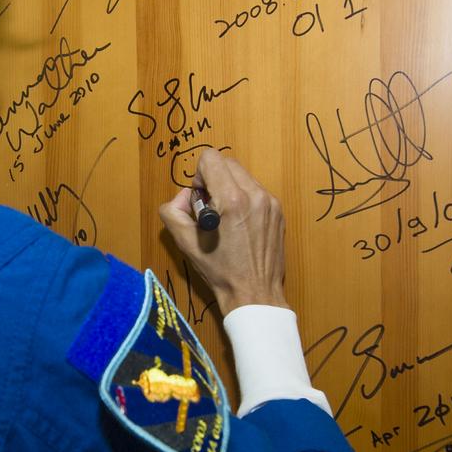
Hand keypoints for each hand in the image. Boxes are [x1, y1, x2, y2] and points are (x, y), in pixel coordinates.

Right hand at [158, 149, 289, 314]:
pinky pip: (256, 190)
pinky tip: (240, 225)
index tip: (200, 197)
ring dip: (229, 188)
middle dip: (213, 179)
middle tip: (210, 207)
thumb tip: (183, 197)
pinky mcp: (279, 211)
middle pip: (227, 162)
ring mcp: (270, 202)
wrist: (255, 292)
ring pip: (242, 176)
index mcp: (231, 200)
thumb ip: (172, 211)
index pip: (211, 158)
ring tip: (226, 217)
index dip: (198, 175)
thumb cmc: (220, 270)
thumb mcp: (184, 243)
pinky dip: (243, 199)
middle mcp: (254, 194)